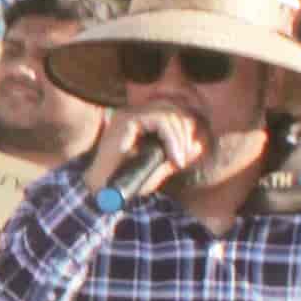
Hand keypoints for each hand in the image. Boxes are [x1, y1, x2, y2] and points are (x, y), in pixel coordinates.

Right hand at [84, 104, 200, 194]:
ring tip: (177, 160)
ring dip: (178, 138)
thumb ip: (176, 156)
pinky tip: (170, 159)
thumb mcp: (157, 168)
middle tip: (182, 160)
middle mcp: (133, 112)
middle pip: (172, 110)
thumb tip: (199, 146)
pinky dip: (170, 140)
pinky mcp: (125, 120)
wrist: (100, 189)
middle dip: (184, 135)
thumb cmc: (125, 179)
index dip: (185, 131)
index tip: (186, 155)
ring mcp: (128, 114)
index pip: (172, 112)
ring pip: (167, 114)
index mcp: (140, 120)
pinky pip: (157, 120)